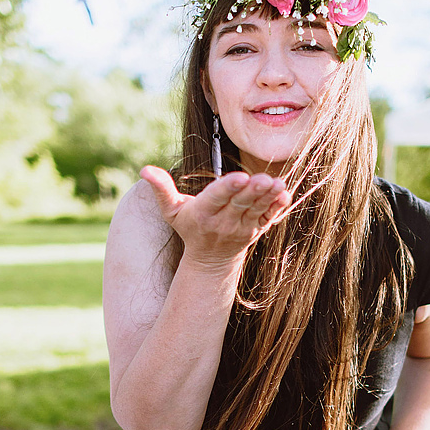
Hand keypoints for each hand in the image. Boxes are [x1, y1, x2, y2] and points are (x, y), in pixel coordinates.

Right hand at [139, 166, 291, 270]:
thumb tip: (144, 169)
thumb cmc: (189, 228)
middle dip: (252, 191)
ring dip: (268, 196)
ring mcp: (242, 227)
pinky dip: (277, 207)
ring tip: (277, 183)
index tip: (239, 177)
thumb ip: (161, 189)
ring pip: (256, 209)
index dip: (228, 188)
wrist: (210, 260)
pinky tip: (284, 194)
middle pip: (239, 204)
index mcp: (202, 213)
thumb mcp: (171, 211)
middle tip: (263, 179)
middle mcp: (223, 222)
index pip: (216, 198)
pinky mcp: (256, 229)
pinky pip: (269, 217)